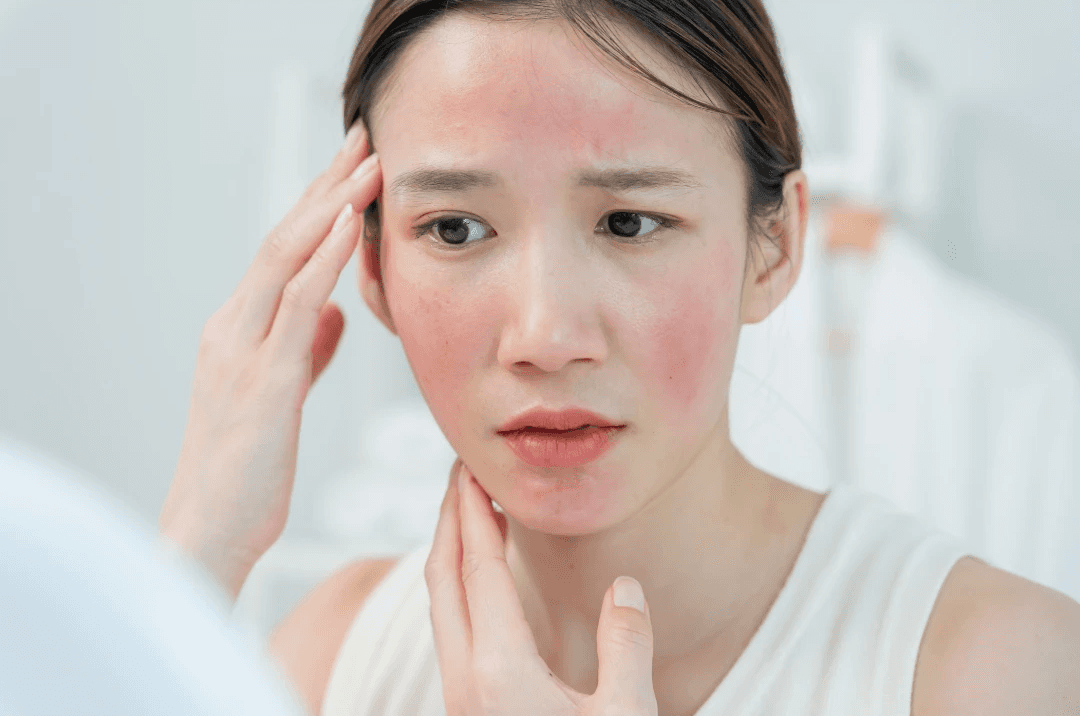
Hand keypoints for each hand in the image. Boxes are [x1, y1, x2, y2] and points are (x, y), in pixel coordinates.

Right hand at [158, 123, 381, 600]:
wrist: (209, 530)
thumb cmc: (246, 471)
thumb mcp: (282, 397)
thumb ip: (305, 349)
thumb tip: (334, 311)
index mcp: (237, 331)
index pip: (283, 251)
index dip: (320, 204)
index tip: (355, 166)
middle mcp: (232, 328)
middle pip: (283, 237)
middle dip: (326, 184)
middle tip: (364, 137)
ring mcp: (242, 350)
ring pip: (286, 258)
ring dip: (330, 205)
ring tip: (369, 163)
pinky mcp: (263, 380)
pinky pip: (297, 305)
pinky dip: (326, 259)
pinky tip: (352, 225)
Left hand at [426, 458, 658, 715]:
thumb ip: (626, 647)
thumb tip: (625, 587)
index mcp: (500, 669)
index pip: (479, 569)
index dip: (474, 512)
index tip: (471, 469)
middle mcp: (464, 680)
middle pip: (443, 579)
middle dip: (450, 520)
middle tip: (462, 476)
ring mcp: (457, 699)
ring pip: (442, 608)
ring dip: (452, 555)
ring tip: (471, 518)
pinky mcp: (465, 712)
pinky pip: (451, 633)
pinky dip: (460, 590)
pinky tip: (483, 587)